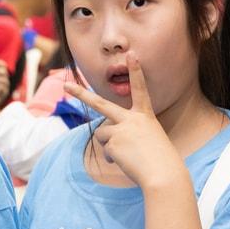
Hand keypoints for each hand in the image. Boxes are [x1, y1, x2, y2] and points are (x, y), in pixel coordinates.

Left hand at [64, 52, 187, 193]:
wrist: (163, 173)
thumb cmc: (160, 160)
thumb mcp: (149, 139)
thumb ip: (128, 134)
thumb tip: (108, 142)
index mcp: (145, 116)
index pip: (140, 89)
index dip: (136, 71)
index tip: (131, 55)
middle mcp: (131, 118)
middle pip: (101, 104)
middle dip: (81, 94)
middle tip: (66, 86)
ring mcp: (121, 129)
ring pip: (103, 135)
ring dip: (111, 146)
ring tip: (129, 154)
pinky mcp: (113, 142)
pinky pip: (106, 150)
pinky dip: (113, 158)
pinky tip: (127, 161)